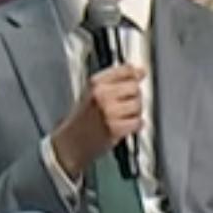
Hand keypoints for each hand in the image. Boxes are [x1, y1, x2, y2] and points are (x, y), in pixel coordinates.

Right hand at [51, 63, 147, 180]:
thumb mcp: (93, 92)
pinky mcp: (115, 128)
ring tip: (122, 117)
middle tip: (125, 104)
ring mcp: (109, 111)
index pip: (126, 70)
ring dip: (135, 112)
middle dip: (134, 96)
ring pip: (138, 105)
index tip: (139, 76)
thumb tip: (141, 72)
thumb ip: (116, 80)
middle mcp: (102, 95)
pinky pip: (138, 122)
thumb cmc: (82, 118)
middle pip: (135, 87)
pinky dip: (135, 125)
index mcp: (95, 83)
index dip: (135, 74)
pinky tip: (125, 126)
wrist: (70, 142)